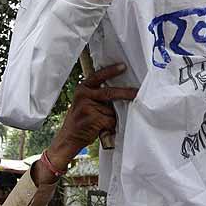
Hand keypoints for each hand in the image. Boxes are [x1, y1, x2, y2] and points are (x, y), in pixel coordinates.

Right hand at [33, 64, 137, 184]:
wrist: (68, 139)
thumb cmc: (81, 120)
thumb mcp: (85, 102)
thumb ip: (97, 95)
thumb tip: (121, 90)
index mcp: (82, 88)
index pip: (98, 76)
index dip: (112, 71)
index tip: (123, 66)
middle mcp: (83, 95)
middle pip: (110, 92)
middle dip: (125, 93)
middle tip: (137, 93)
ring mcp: (86, 107)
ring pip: (111, 110)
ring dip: (112, 117)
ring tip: (102, 123)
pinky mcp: (92, 118)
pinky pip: (110, 120)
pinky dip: (111, 125)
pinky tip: (102, 129)